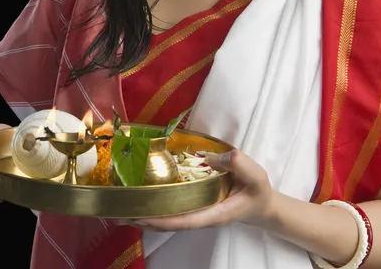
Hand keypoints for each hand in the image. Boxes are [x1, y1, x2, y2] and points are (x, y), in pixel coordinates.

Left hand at [120, 149, 273, 231]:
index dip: (162, 219)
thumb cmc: (258, 191)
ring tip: (121, 209)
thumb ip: (237, 163)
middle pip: (168, 223)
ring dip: (145, 214)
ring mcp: (197, 212)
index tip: (141, 216)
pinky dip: (155, 205)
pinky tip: (142, 198)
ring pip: (167, 218)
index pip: (184, 220)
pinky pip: (172, 208)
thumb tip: (208, 157)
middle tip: (118, 214)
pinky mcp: (195, 205)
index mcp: (214, 213)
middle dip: (144, 219)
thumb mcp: (256, 176)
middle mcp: (201, 216)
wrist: (262, 204)